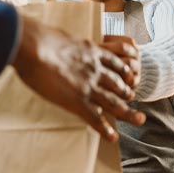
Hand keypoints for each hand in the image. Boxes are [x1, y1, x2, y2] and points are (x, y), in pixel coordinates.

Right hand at [11, 16, 145, 141]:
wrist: (34, 46)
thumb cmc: (38, 37)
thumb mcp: (59, 35)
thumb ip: (64, 43)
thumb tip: (56, 42)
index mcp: (91, 51)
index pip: (112, 62)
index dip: (122, 70)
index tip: (128, 75)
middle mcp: (95, 70)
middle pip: (118, 83)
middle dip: (127, 91)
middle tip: (134, 97)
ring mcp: (88, 86)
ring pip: (114, 102)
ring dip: (128, 113)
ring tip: (139, 119)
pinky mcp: (78, 101)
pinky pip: (95, 119)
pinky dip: (105, 129)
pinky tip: (113, 137)